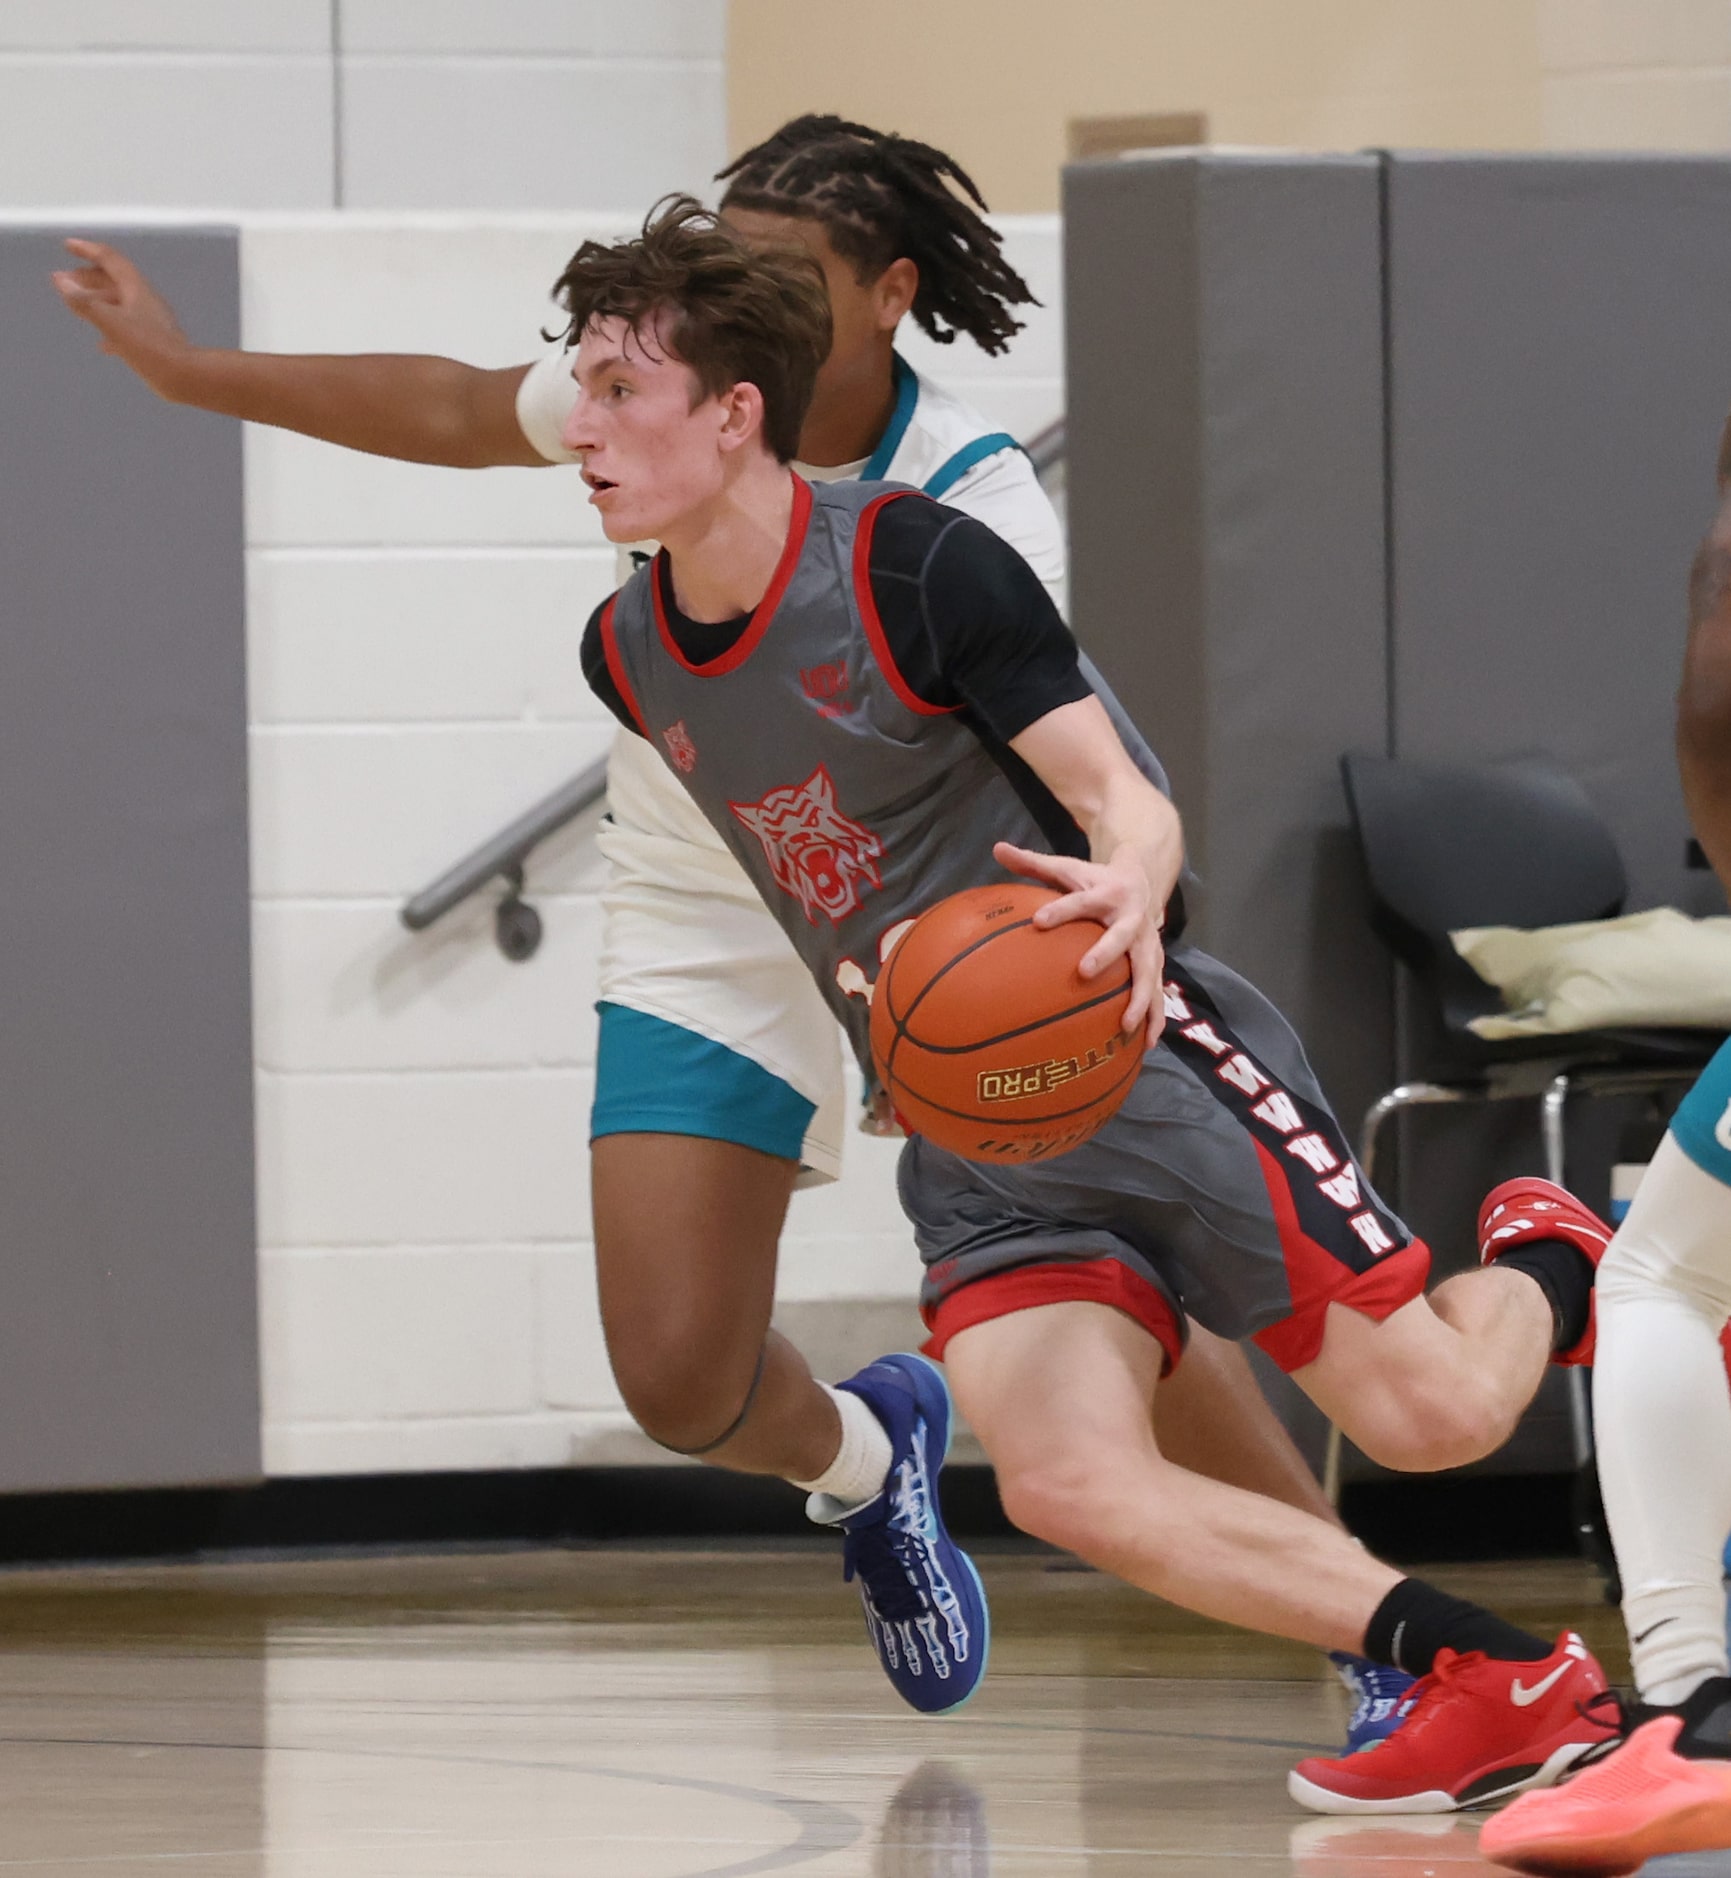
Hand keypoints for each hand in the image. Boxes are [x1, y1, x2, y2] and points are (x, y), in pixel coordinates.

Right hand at [50, 239, 193, 396]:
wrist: (185, 376)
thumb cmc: (149, 348)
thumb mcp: (111, 322)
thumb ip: (85, 302)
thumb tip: (60, 280)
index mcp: (136, 288)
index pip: (110, 259)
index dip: (88, 250)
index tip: (68, 245)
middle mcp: (145, 300)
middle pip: (114, 280)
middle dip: (89, 277)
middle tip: (66, 279)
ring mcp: (151, 321)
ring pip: (120, 304)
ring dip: (98, 302)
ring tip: (77, 307)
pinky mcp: (154, 341)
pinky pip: (128, 329)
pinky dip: (111, 329)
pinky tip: (103, 345)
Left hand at [994, 840, 1165, 1043]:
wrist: (1143, 878)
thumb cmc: (1094, 879)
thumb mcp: (1067, 867)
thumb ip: (1032, 862)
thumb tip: (996, 847)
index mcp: (1106, 893)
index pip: (1081, 901)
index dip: (1061, 911)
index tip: (1038, 922)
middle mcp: (1131, 918)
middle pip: (1120, 937)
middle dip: (1105, 954)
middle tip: (1085, 972)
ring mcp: (1147, 943)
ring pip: (1147, 972)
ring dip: (1139, 999)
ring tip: (1126, 1026)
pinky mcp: (1156, 961)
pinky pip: (1157, 992)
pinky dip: (1154, 1017)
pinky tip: (1146, 1044)